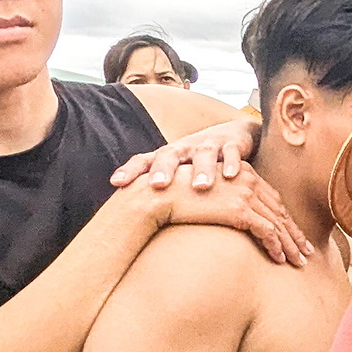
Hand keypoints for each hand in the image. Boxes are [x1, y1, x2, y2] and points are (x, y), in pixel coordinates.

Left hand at [110, 116, 260, 193]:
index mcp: (168, 155)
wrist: (234, 134)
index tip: (117, 182)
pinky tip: (230, 175)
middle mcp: (185, 147)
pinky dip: (231, 163)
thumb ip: (160, 191)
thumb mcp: (178, 173)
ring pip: (204, 154)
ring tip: (200, 187)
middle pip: (170, 155)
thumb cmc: (198, 161)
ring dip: (202, 170)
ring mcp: (209, 144)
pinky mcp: (232, 144)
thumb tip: (129, 217)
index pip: (144, 161)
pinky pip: (232, 152)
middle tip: (157, 185)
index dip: (130, 170)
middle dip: (164, 169)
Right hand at [128, 161, 312, 264]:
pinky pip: (267, 231)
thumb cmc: (174, 197)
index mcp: (241, 173)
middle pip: (280, 211)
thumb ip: (222, 202)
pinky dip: (276, 246)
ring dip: (290, 244)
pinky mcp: (239, 209)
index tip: (294, 234)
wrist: (156, 194)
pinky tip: (280, 260)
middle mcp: (247, 180)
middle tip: (306, 251)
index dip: (285, 219)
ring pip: (278, 223)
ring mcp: (245, 194)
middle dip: (294, 233)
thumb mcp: (205, 196)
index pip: (271, 199)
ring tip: (299, 261)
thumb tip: (229, 218)